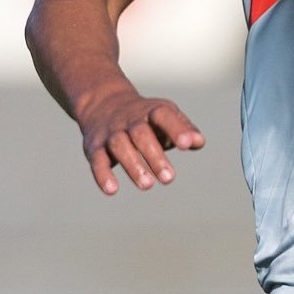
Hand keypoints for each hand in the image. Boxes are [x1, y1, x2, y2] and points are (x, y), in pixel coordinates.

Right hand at [77, 89, 205, 194]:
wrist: (103, 103)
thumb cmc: (147, 118)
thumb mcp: (167, 117)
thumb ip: (185, 129)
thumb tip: (198, 142)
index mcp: (152, 111)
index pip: (165, 116)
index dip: (176, 129)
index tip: (187, 144)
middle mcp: (130, 120)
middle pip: (141, 134)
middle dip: (155, 156)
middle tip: (169, 178)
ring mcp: (112, 132)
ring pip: (120, 146)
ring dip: (133, 166)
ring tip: (148, 185)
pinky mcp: (95, 147)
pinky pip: (97, 160)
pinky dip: (102, 175)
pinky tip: (112, 190)